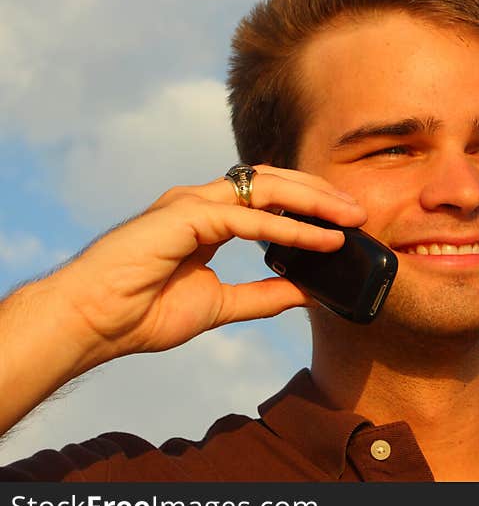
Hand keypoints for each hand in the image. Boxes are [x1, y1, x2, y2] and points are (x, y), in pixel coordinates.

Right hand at [48, 165, 366, 364]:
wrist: (92, 324)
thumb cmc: (142, 313)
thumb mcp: (221, 305)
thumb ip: (263, 294)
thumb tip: (308, 291)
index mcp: (207, 217)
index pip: (268, 196)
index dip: (309, 202)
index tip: (345, 220)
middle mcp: (201, 202)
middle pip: (274, 181)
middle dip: (320, 192)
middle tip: (359, 211)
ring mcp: (191, 204)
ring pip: (265, 188)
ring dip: (313, 201)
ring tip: (350, 218)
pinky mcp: (184, 217)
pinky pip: (249, 218)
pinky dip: (289, 228)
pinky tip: (321, 239)